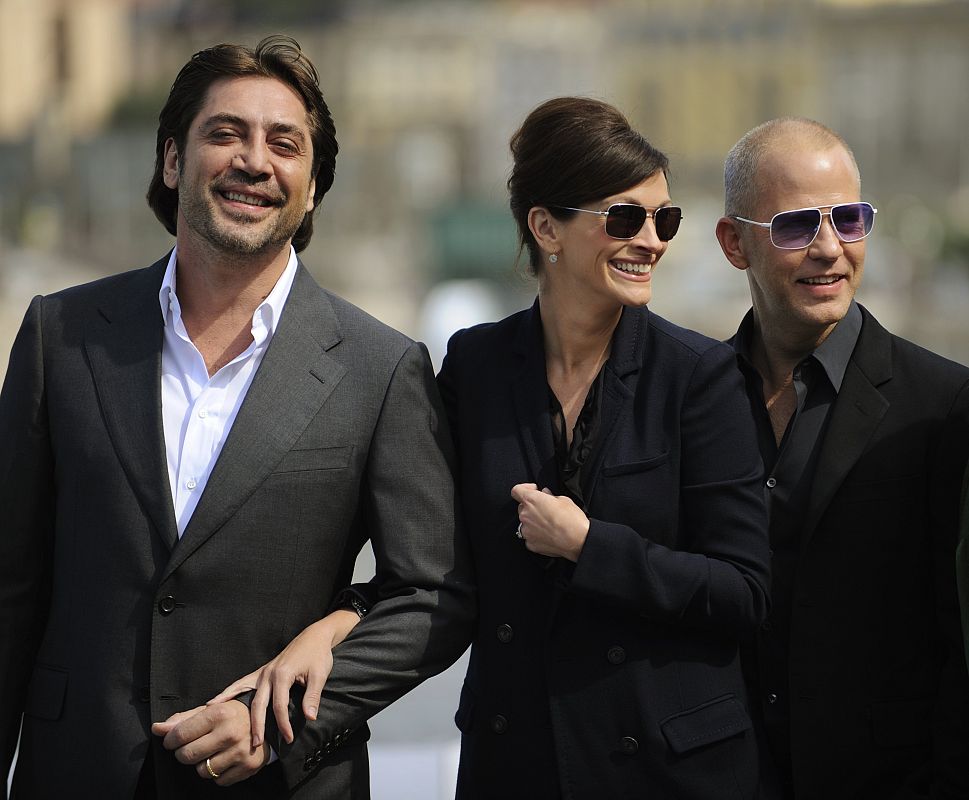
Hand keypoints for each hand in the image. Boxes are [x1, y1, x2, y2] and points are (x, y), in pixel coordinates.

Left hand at [151, 700, 269, 785]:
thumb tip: (157, 728)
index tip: (172, 741)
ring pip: (201, 771)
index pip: (180, 734)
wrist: (269, 724)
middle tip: (191, 748)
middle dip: (184, 754)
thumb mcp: (210, 711)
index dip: (170, 741)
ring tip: (212, 753)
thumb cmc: (233, 716)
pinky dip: (218, 773)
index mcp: (218, 713)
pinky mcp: (247, 767)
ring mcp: (239, 751)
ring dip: (202, 765)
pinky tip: (225, 760)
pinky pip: (218, 780)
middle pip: (187, 756)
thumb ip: (183, 720)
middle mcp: (229, 732)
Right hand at [208, 610, 360, 746]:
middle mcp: (268, 673)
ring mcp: (262, 672)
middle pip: (258, 704)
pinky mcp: (261, 672)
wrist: (314, 637)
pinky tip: (214, 702)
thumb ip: (312, 697)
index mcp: (282, 674)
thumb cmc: (318, 655)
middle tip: (256, 745)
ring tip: (224, 726)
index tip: (288, 738)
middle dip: (257, 725)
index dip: (283, 724)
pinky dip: (228, 692)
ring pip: (244, 693)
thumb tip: (310, 718)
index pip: (279, 706)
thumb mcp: (320, 675)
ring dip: (236, 710)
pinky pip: (241, 683)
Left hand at [511, 483, 589, 561]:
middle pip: (521, 507)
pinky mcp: (530, 543)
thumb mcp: (564, 500)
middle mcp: (525, 515)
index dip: (524, 488)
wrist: (578, 540)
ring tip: (549, 524)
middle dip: (531, 506)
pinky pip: (530, 536)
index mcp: (531, 500)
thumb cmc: (572, 519)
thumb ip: (549, 496)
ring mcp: (526, 531)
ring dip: (533, 521)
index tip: (534, 491)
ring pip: (525, 522)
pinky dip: (536, 534)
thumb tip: (545, 494)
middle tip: (546, 509)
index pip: (516, 490)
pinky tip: (549, 534)